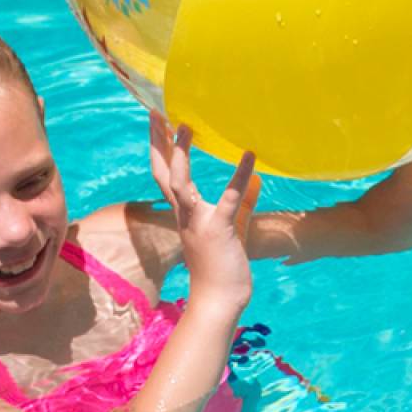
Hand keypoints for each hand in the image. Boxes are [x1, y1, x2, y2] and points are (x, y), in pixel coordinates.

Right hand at [149, 114, 257, 312]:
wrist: (219, 301)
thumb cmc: (224, 268)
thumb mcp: (235, 227)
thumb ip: (243, 201)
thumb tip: (255, 178)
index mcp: (185, 213)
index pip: (165, 175)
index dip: (159, 148)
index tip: (157, 120)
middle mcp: (185, 214)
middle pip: (162, 172)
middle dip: (158, 142)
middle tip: (155, 110)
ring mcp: (199, 222)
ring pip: (179, 184)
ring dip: (180, 154)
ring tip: (186, 124)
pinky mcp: (220, 230)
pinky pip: (228, 199)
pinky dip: (238, 176)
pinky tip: (249, 155)